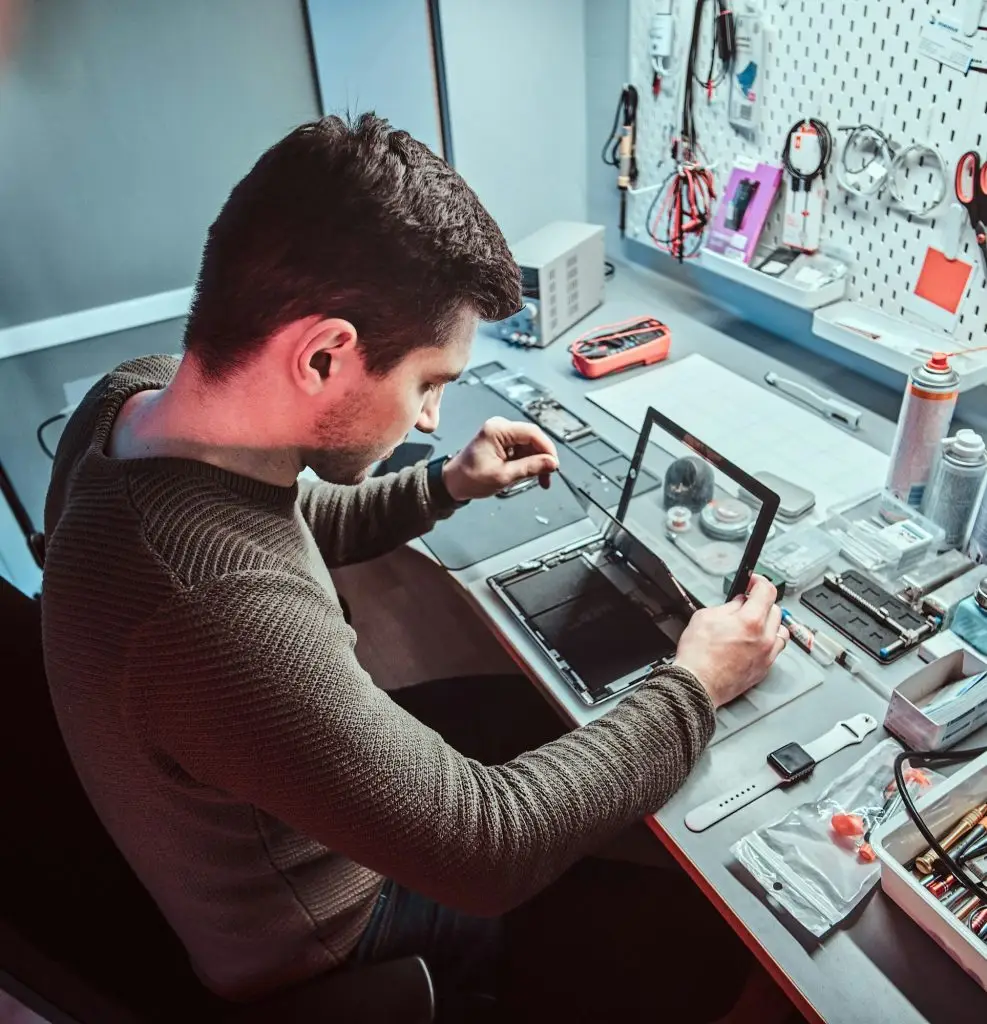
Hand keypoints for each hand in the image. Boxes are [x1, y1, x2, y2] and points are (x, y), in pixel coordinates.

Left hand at [443, 417, 558, 500]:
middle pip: (533, 438)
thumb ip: (530, 468)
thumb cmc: (469, 478)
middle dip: (542, 458)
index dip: (547, 449)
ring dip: (535, 462)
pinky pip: (522, 449)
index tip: (553, 464)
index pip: (532, 433)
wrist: (453, 482)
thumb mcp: (503, 476)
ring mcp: (501, 433)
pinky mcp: (502, 441)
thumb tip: (551, 463)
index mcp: (497, 430)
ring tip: (536, 479)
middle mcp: (500, 427)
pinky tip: (526, 474)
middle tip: (547, 477)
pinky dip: (527, 462)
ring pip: (529, 445)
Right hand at [673, 575, 788, 707]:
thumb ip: (727, 607)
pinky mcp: (764, 668)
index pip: (767, 591)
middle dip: (761, 602)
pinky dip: (768, 641)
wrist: (697, 685)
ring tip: (754, 623)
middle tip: (747, 603)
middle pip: (776, 610)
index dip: (759, 581)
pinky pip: (775, 649)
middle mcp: (764, 638)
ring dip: (769, 622)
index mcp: (750, 621)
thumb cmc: (698, 656)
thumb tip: (738, 603)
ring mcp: (767, 655)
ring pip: (780, 630)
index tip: (753, 581)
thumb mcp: (705, 617)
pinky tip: (754, 641)